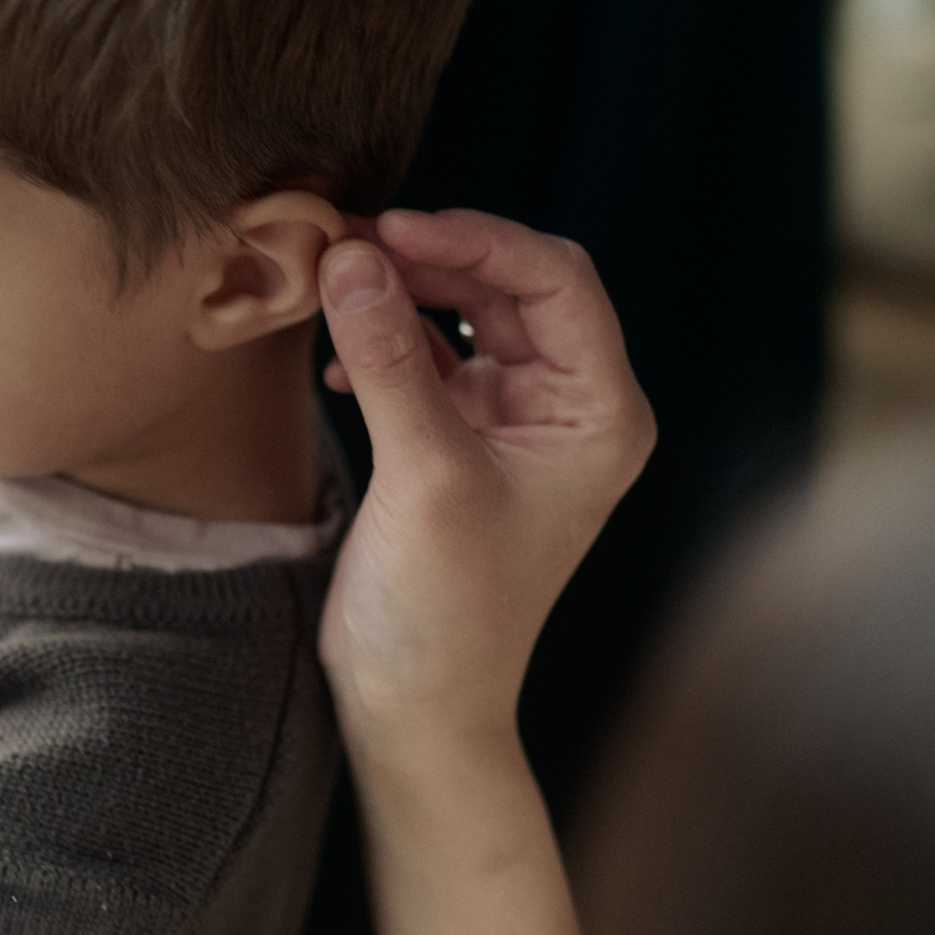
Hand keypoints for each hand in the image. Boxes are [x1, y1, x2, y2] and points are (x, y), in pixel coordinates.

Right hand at [316, 210, 654, 751]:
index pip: (556, 280)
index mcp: (599, 412)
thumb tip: (351, 256)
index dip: (476, 239)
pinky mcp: (461, 438)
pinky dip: (385, 340)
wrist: (418, 707)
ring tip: (335, 279)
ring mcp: (515, 421)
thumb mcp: (423, 473)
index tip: (393, 227)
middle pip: (511, 284)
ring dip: (402, 291)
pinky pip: (429, 354)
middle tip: (351, 241)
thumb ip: (390, 358)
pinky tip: (339, 357)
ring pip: (465, 312)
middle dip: (433, 256)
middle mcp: (568, 406)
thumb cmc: (448, 610)